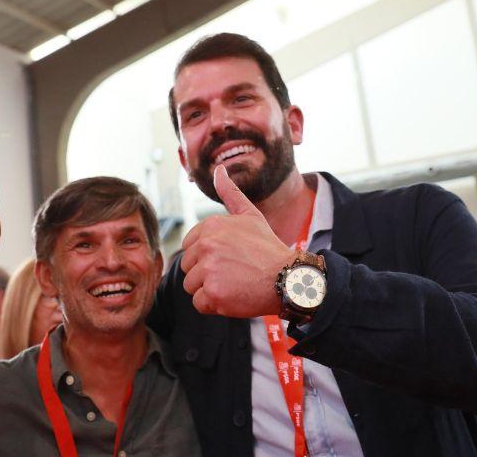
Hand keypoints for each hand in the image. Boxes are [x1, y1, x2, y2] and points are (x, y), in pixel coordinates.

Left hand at [179, 166, 296, 316]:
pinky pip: (200, 303)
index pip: (189, 248)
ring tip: (234, 284)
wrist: (288, 278)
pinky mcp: (213, 293)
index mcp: (211, 226)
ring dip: (210, 290)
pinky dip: (214, 305)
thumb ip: (230, 193)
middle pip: (188, 267)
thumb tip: (218, 170)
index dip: (207, 257)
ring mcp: (209, 270)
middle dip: (207, 274)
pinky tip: (234, 296)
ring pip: (191, 286)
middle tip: (234, 272)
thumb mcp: (250, 215)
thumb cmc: (268, 248)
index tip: (229, 258)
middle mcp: (207, 245)